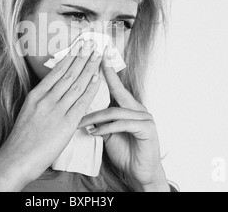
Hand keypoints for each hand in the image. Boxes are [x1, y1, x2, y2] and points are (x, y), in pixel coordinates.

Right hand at [0, 39, 102, 184]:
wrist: (17, 159)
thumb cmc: (22, 139)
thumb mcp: (28, 112)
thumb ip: (42, 100)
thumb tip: (55, 90)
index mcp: (36, 95)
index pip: (57, 71)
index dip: (70, 57)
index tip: (79, 46)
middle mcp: (46, 99)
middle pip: (69, 73)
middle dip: (82, 57)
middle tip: (92, 43)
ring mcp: (56, 111)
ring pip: (76, 84)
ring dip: (89, 68)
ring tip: (97, 55)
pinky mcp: (65, 124)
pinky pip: (81, 103)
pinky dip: (90, 90)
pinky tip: (97, 79)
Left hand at [78, 47, 168, 190]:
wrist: (140, 173)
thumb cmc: (125, 152)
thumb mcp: (108, 133)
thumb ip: (100, 120)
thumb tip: (83, 109)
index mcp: (129, 107)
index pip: (116, 86)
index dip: (108, 71)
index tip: (100, 55)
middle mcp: (138, 109)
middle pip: (119, 91)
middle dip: (107, 76)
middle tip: (94, 61)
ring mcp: (145, 118)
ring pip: (115, 111)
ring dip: (94, 117)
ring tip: (80, 123)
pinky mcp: (147, 129)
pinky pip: (123, 124)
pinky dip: (106, 128)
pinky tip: (94, 133)